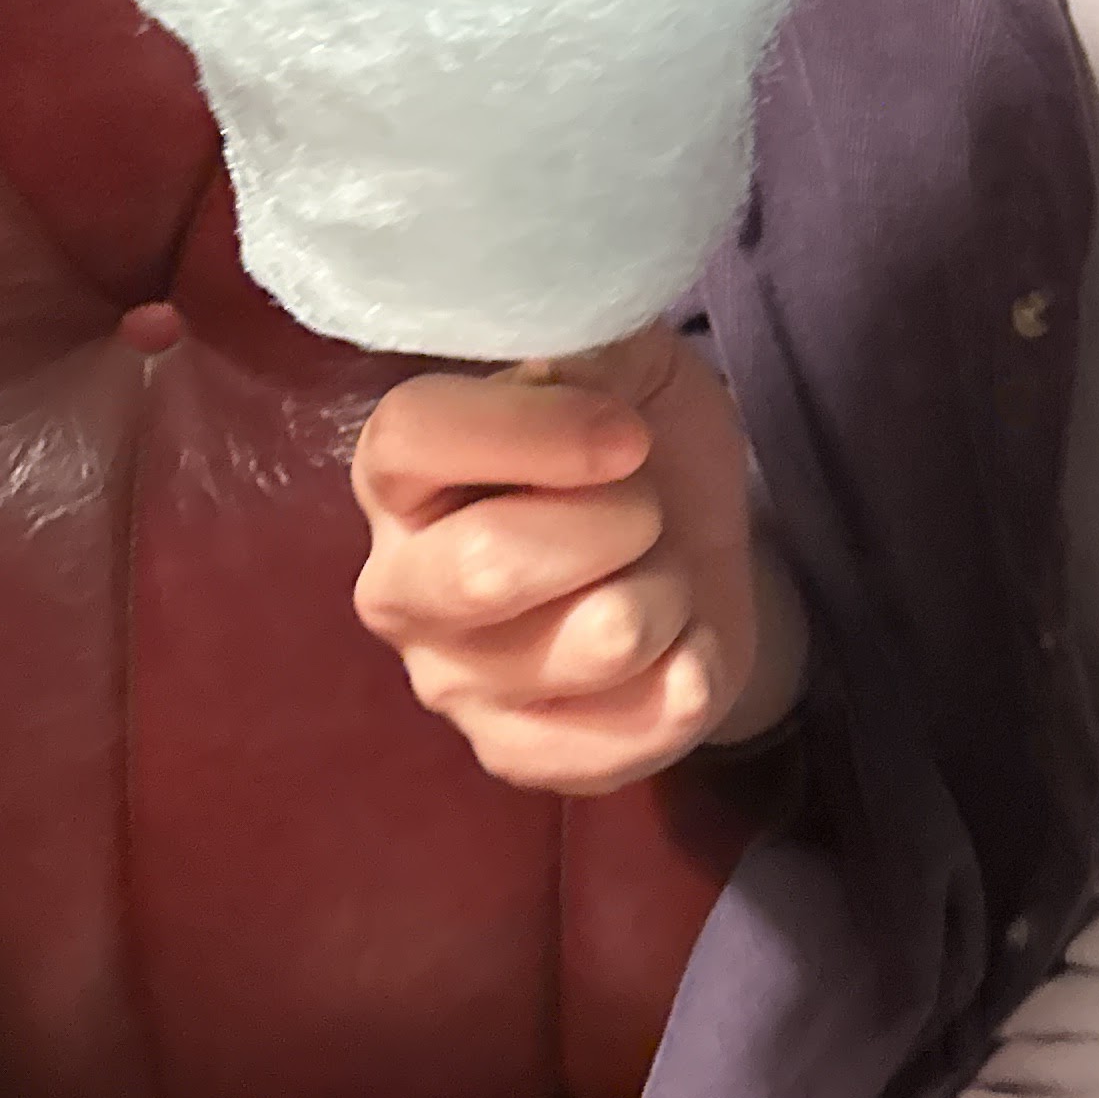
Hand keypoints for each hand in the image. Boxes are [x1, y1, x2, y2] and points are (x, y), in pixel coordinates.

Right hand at [351, 322, 797, 796]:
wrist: (699, 543)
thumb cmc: (637, 436)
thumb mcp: (622, 357)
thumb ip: (581, 342)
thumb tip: (559, 375)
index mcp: (402, 469)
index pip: (412, 436)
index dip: (532, 430)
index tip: (628, 434)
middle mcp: (399, 584)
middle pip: (489, 566)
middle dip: (618, 522)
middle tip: (648, 507)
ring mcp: (450, 683)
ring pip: (596, 640)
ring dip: (669, 590)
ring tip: (659, 569)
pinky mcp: (515, 755)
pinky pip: (623, 733)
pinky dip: (688, 674)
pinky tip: (678, 645)